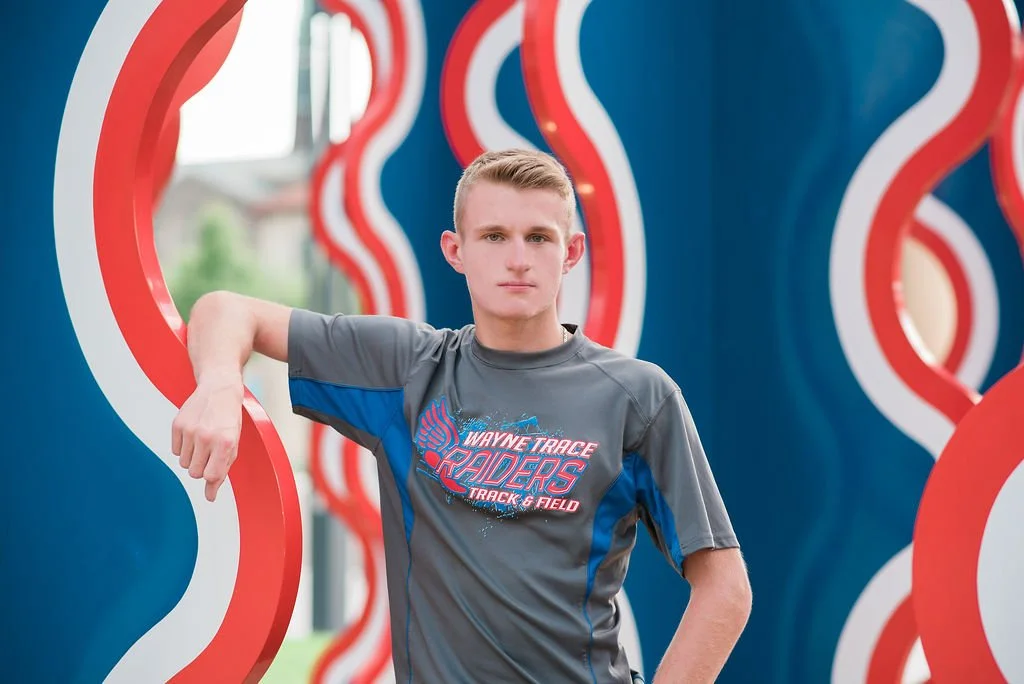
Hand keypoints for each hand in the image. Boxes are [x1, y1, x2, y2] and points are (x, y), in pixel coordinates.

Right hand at [171, 370, 244, 501]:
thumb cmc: (229, 419)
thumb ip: (222, 471)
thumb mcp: (233, 445)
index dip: (212, 476)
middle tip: (209, 453)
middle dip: (202, 467)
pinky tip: (193, 434)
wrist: (219, 389)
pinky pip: (175, 451)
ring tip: (203, 441)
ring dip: (192, 457)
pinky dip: (183, 447)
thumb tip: (210, 496)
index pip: (211, 476)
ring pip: (184, 463)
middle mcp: (207, 437)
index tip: (214, 471)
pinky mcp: (177, 425)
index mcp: (225, 443)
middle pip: (194, 473)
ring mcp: (190, 430)